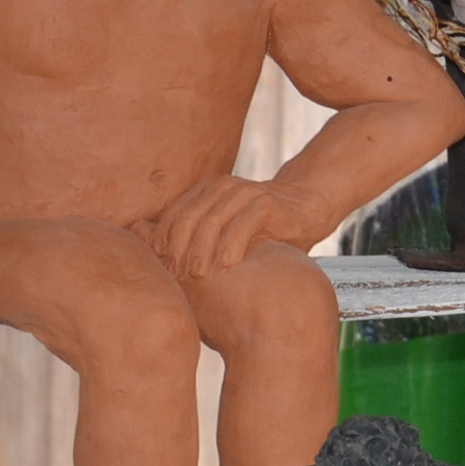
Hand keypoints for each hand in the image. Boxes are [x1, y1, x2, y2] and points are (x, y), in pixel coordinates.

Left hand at [135, 174, 307, 277]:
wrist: (306, 211)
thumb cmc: (260, 232)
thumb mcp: (225, 233)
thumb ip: (196, 240)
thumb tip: (158, 264)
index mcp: (205, 192)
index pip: (173, 216)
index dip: (163, 243)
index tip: (163, 270)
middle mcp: (221, 188)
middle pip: (188, 219)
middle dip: (179, 250)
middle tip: (177, 277)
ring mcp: (244, 192)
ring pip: (211, 222)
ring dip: (201, 251)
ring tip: (198, 275)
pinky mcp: (266, 202)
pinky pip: (241, 224)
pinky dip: (231, 246)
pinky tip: (227, 266)